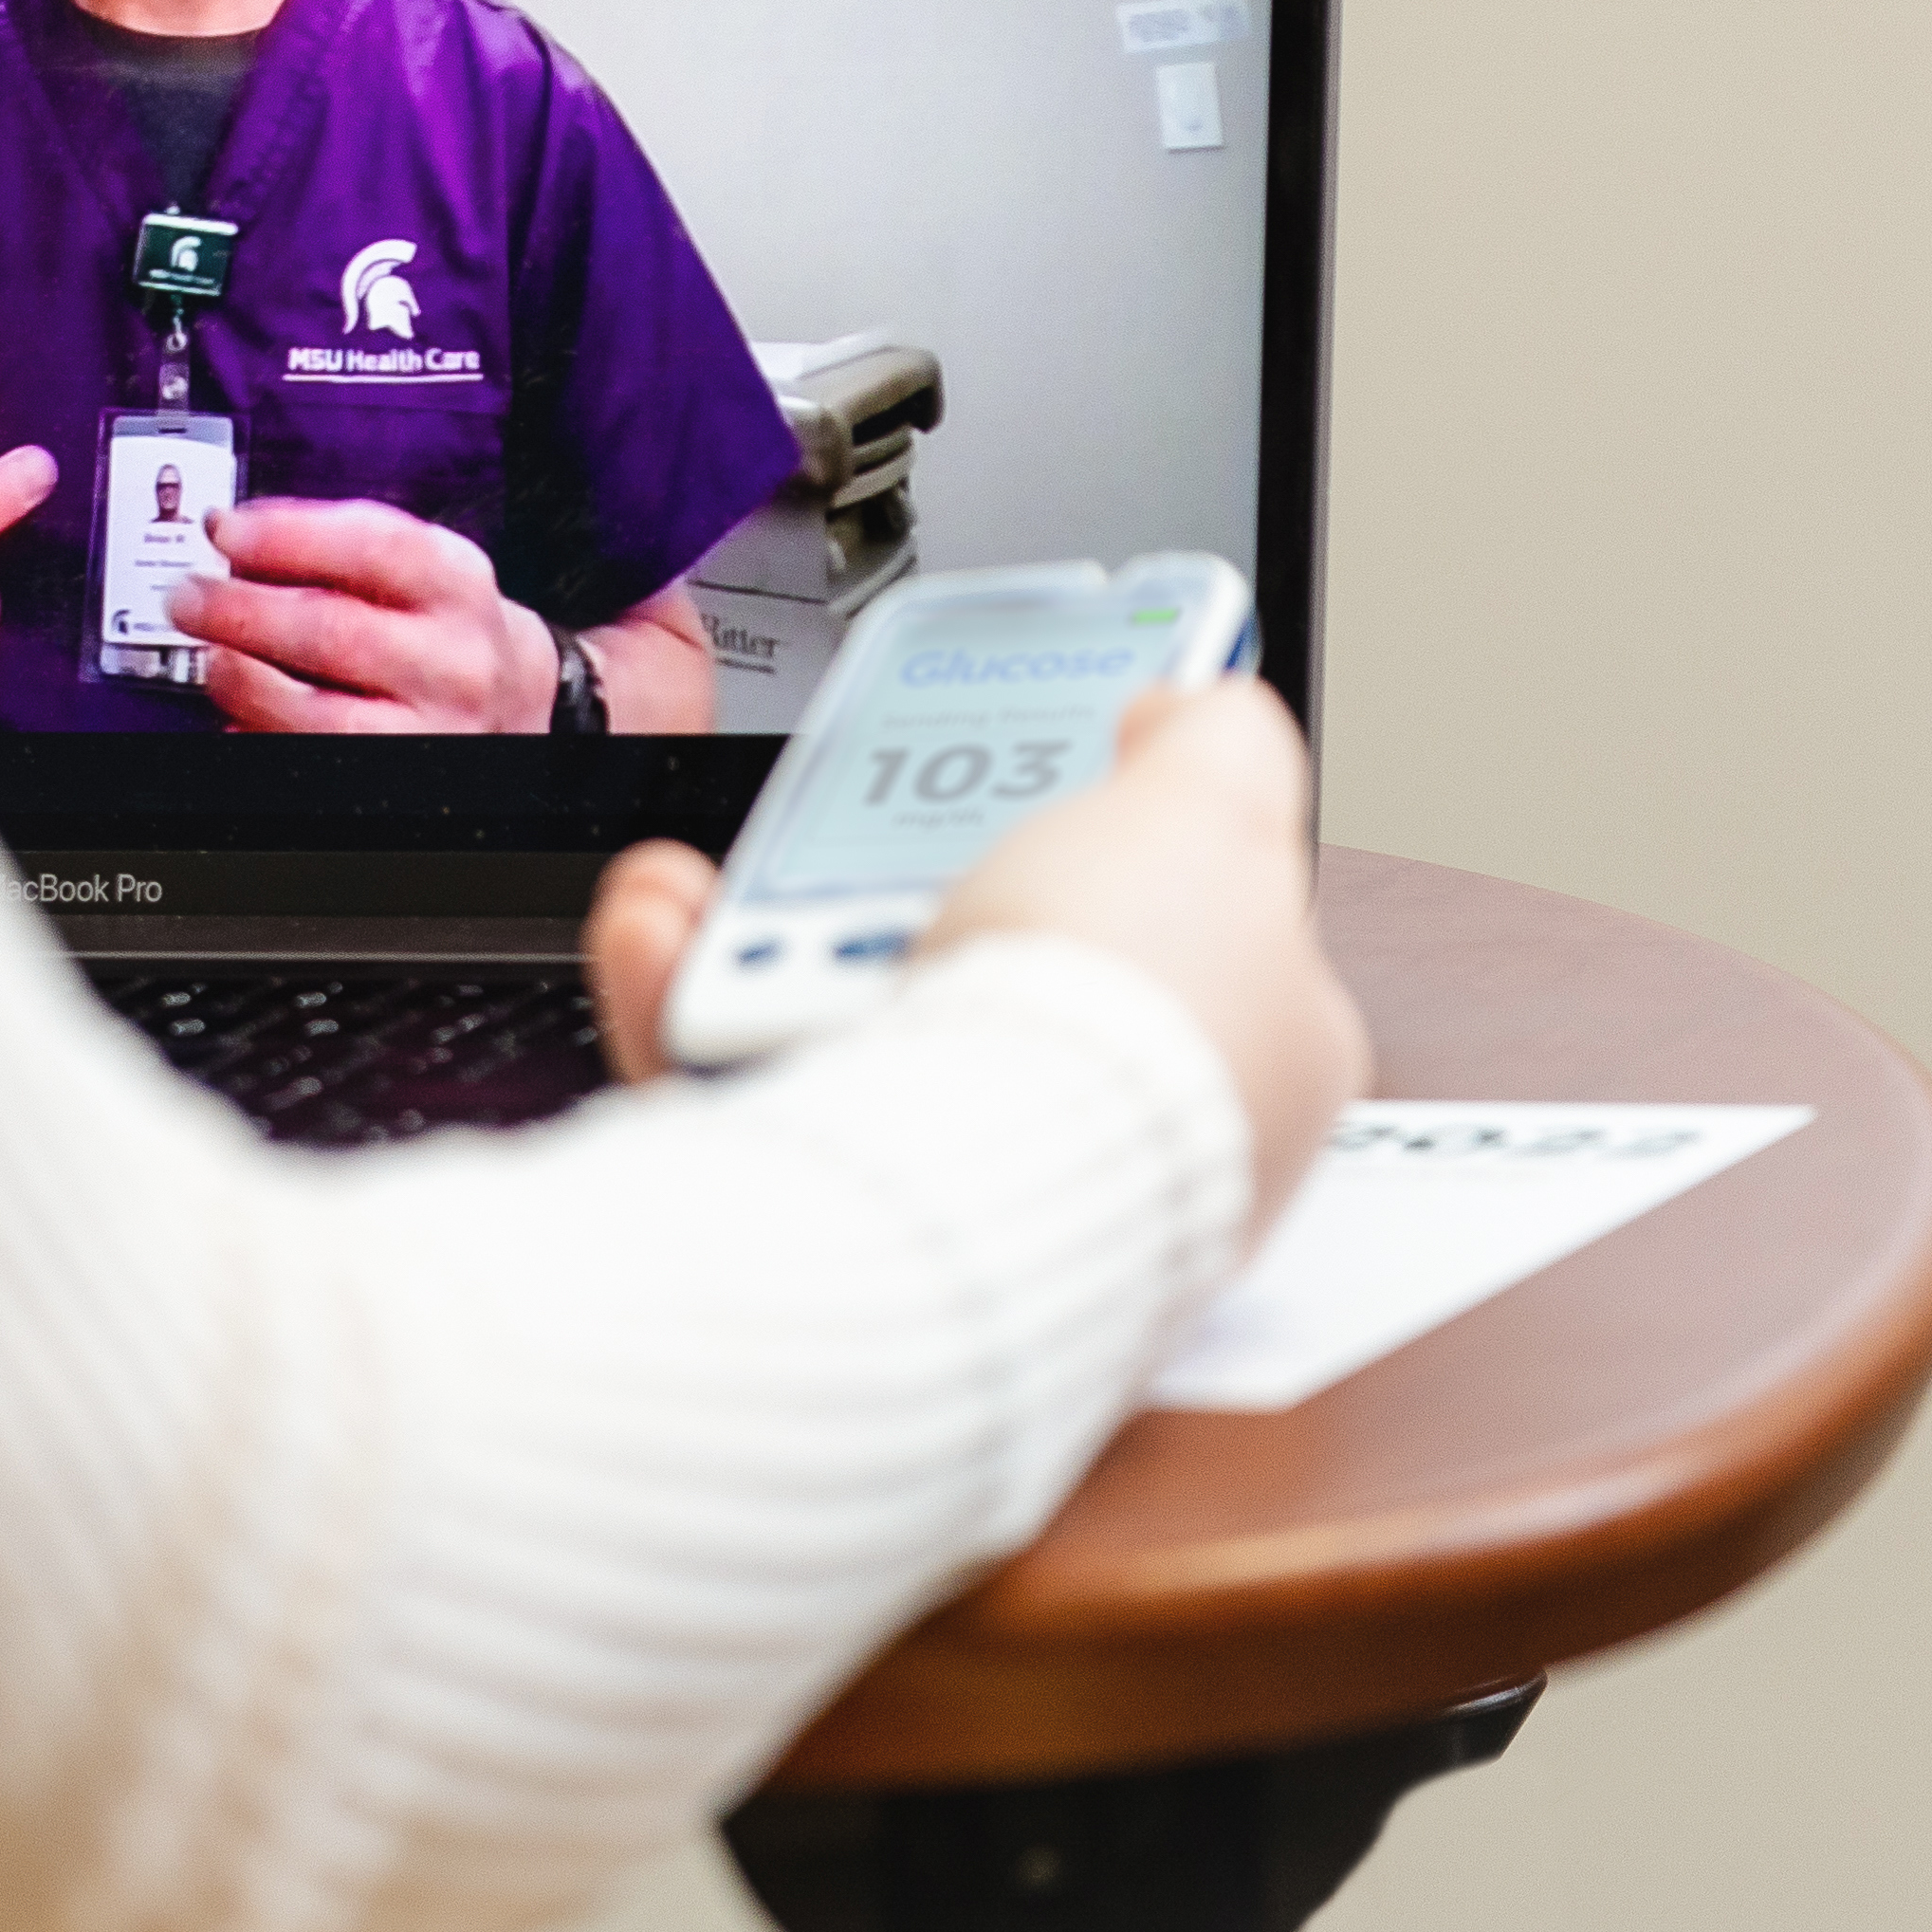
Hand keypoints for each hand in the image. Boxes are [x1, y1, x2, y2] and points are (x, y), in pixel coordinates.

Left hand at [170, 498, 556, 733]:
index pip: (374, 548)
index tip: (225, 530)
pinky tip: (235, 716)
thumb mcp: (422, 564)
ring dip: (243, 681)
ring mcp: (430, 733)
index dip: (287, 537)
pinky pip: (311, 764)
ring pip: (319, 716)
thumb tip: (235, 532)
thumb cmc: (442, 625)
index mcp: (457, 586)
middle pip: (334, 633)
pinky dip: (260, 737)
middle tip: (187, 599)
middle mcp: (453, 663)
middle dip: (241, 612)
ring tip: (209, 658)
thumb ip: (340, 538)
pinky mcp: (396, 783)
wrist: (514, 704)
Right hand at [577, 681, 1367, 1217]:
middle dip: (896, 879)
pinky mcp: (848, 1224)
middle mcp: (1128, 1138)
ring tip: (736, 891)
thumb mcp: (1214, 807)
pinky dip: (693, 1004)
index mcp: (1258, 1062)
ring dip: (774, 933)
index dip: (1098, 840)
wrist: (966, 1187)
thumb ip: (1220, 743)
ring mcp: (991, 1187)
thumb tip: (1192, 707)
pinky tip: (673, 934)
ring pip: (860, 1023)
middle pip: (999, 964)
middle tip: (855, 833)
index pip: (1187, 929)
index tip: (1009, 782)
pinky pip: (750, 1093)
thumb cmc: (1120, 1025)